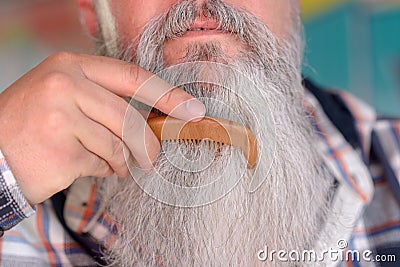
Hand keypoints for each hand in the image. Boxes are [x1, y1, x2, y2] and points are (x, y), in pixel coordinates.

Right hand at [0, 52, 204, 204]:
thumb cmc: (32, 124)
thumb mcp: (64, 96)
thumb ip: (104, 101)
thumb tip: (152, 120)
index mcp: (70, 66)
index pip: (132, 77)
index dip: (167, 94)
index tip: (192, 109)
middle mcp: (65, 86)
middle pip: (129, 118)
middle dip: (147, 144)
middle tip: (152, 158)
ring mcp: (61, 118)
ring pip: (117, 145)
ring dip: (120, 161)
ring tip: (108, 163)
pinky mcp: (62, 152)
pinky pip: (101, 164)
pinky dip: (102, 170)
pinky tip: (83, 166)